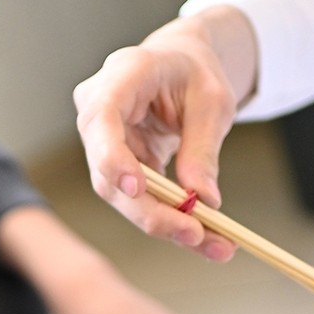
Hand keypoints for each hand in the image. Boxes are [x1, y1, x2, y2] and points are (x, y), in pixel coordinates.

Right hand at [73, 10, 248, 259]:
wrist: (181, 69)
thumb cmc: (195, 73)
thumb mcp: (212, 102)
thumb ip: (203, 147)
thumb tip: (204, 198)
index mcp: (122, 75)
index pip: (101, 119)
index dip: (112, 157)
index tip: (137, 188)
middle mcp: (97, 111)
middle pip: (108, 172)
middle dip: (151, 210)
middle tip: (196, 233)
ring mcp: (100, 143)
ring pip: (121, 197)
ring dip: (165, 224)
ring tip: (215, 244)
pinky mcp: (114, 168)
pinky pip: (137, 202)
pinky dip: (171, 220)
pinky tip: (204, 237)